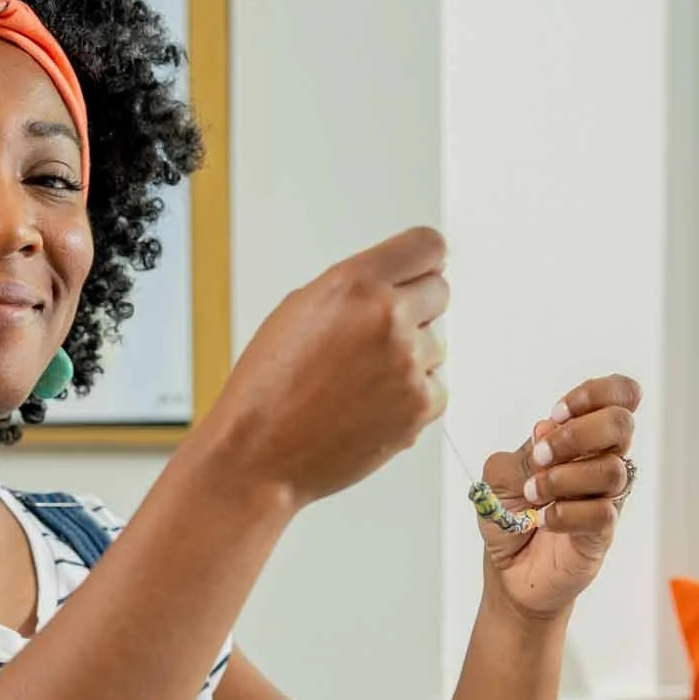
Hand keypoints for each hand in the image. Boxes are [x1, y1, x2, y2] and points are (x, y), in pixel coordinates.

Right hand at [195, 227, 448, 505]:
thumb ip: (355, 288)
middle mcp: (387, 318)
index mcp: (355, 284)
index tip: (420, 272)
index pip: (428, 246)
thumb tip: (397, 282)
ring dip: (412, 357)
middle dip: (415, 309)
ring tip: (362, 380)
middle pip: (439, 292)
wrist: (259, 454)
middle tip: (377, 337)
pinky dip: (412, 397)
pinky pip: (437, 388)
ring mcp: (408, 364)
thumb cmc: (268, 388)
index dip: (422, 262)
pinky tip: (371, 405)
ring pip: (438, 345)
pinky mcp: (419, 407)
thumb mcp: (299, 309)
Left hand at [475, 375, 641, 619]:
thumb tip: (548, 430)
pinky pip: (602, 512)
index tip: (557, 412)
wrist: (508, 570)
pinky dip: (566, 513)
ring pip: (610, 469)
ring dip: (562, 478)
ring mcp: (607, 496)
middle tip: (541, 457)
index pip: (619, 396)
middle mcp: (602, 460)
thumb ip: (522, 452)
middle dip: (576, 434)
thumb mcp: (499, 475)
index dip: (594, 393)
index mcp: (583, 437)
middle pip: (621, 423)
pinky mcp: (604, 531)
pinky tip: (545, 520)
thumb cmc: (510, 516)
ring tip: (533, 495)